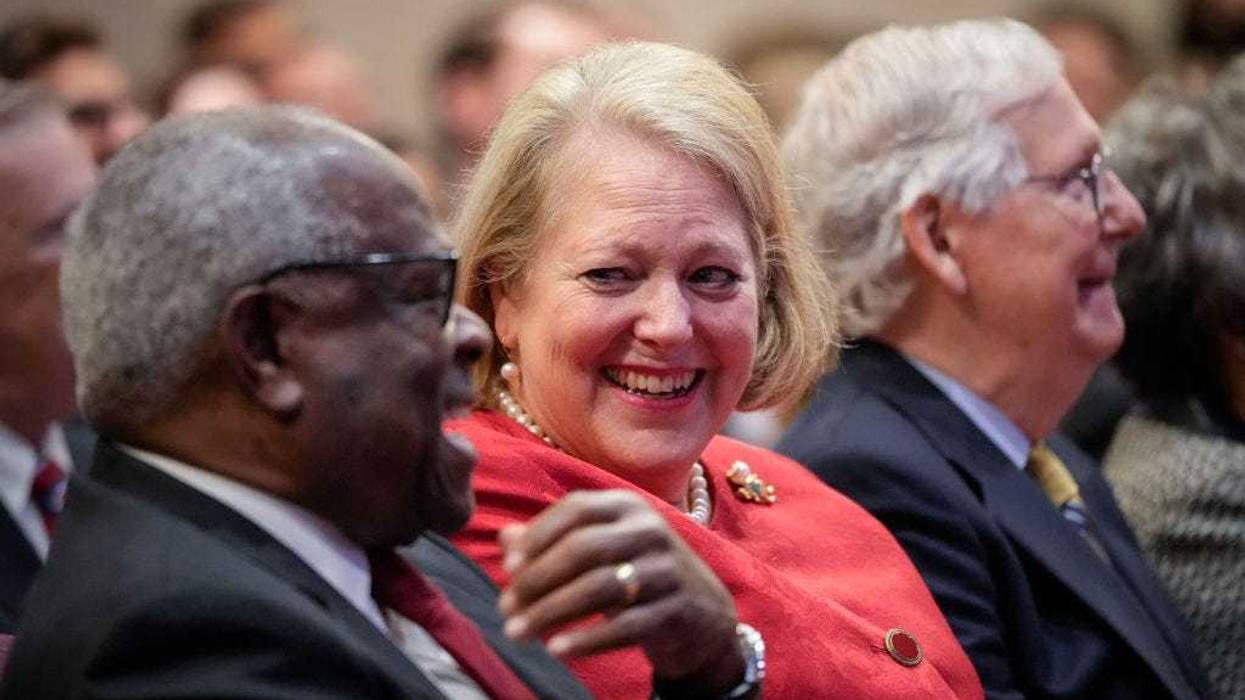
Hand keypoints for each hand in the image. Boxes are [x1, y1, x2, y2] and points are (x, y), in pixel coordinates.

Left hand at [498, 489, 744, 694]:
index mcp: (627, 507)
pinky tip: (557, 650)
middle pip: (583, 548)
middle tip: (505, 607)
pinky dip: (587, 639)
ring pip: (599, 587)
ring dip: (551, 612)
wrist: (703, 612)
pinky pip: (625, 626)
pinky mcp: (676, 610)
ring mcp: (665, 570)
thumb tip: (506, 539)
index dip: (538, 536)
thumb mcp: (602, 547)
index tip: (508, 566)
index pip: (576, 509)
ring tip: (517, 633)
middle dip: (537, 580)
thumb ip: (555, 540)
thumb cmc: (637, 572)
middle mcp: (649, 531)